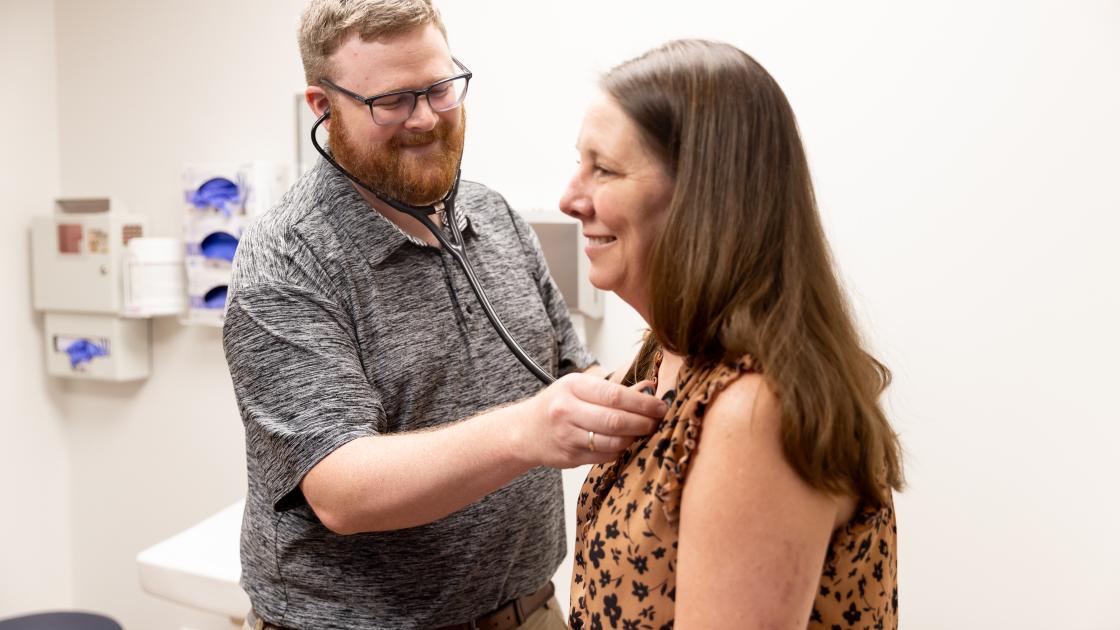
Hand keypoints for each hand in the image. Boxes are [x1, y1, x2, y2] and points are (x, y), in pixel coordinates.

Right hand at [514, 373, 666, 467]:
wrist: (524, 431)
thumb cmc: (557, 405)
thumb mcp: (580, 388)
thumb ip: (614, 389)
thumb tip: (649, 387)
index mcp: (573, 386)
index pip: (615, 395)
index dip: (643, 403)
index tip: (661, 407)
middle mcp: (567, 410)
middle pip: (616, 421)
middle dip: (643, 422)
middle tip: (658, 422)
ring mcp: (567, 436)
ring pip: (613, 441)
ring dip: (634, 439)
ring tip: (643, 432)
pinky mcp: (570, 457)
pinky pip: (605, 455)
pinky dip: (620, 450)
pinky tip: (623, 443)